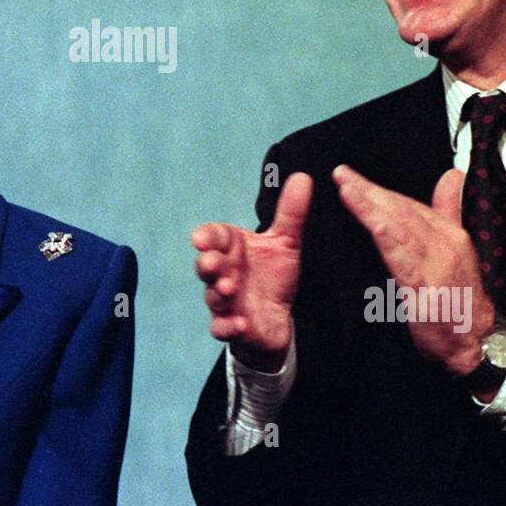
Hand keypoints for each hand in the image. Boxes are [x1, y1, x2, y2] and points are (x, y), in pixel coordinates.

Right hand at [192, 172, 311, 371]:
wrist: (275, 317)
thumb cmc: (272, 276)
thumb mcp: (285, 243)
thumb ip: (291, 213)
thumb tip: (303, 177)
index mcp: (232, 249)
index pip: (213, 237)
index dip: (206, 237)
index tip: (201, 238)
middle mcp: (223, 273)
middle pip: (206, 266)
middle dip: (207, 263)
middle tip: (212, 262)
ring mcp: (224, 301)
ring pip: (213, 296)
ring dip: (218, 292)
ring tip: (230, 289)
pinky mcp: (232, 327)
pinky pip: (221, 329)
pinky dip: (228, 327)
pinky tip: (240, 323)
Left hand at [333, 165, 492, 376]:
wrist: (476, 344)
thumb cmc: (461, 299)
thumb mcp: (458, 249)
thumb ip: (449, 210)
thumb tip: (452, 175)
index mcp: (449, 234)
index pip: (409, 205)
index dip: (380, 189)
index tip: (352, 177)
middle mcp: (444, 245)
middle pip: (401, 211)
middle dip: (369, 191)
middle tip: (341, 174)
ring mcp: (436, 267)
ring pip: (400, 230)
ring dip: (372, 207)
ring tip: (347, 189)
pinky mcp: (426, 291)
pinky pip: (406, 262)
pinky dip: (390, 242)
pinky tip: (374, 227)